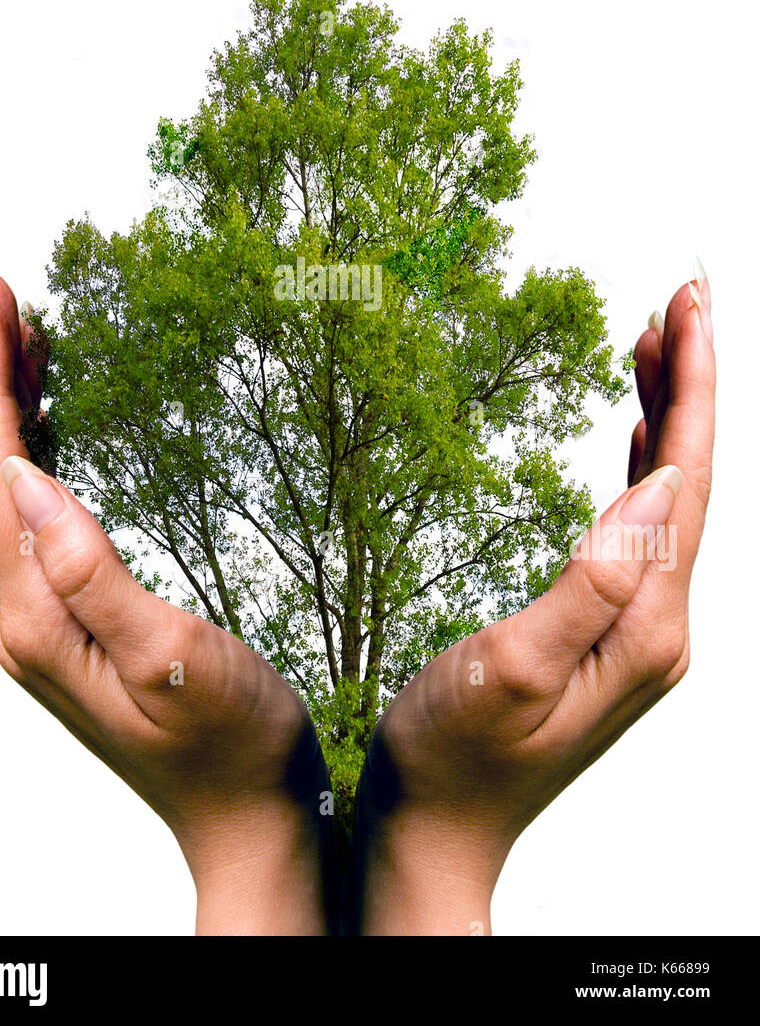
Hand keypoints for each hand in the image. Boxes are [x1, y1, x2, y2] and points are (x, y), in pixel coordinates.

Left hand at [0, 260, 334, 934]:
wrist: (248, 818)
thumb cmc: (228, 745)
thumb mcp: (166, 660)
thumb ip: (91, 570)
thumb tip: (24, 474)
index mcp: (36, 618)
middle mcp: (25, 616)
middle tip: (0, 289)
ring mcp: (46, 620)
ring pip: (10, 490)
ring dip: (10, 407)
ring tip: (22, 333)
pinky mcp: (74, 620)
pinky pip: (40, 515)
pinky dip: (38, 451)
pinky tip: (53, 424)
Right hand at [348, 273, 714, 934]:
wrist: (435, 832)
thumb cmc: (453, 759)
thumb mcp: (514, 669)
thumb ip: (592, 579)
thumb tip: (659, 482)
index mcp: (647, 626)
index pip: (688, 478)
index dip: (691, 385)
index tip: (686, 302)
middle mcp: (660, 624)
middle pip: (692, 478)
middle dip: (690, 381)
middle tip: (678, 294)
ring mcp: (638, 628)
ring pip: (670, 497)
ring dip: (669, 414)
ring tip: (655, 339)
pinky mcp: (610, 629)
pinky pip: (642, 525)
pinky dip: (642, 462)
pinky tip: (634, 433)